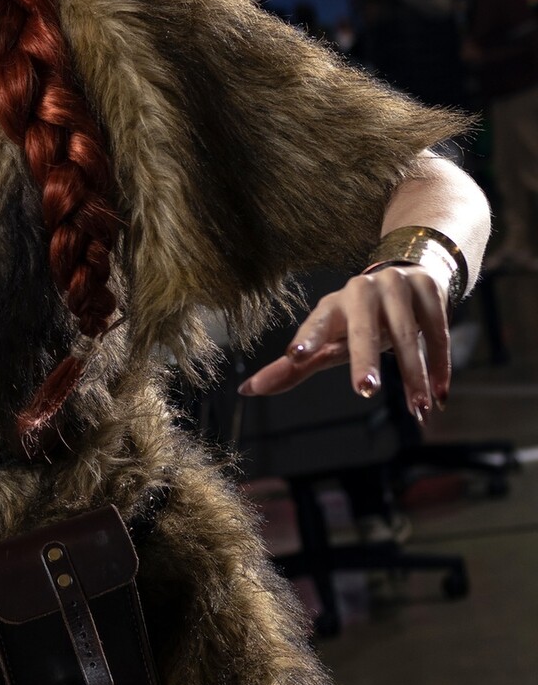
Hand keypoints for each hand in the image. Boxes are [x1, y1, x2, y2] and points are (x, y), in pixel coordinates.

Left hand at [237, 265, 450, 420]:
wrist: (407, 273)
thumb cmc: (359, 321)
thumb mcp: (329, 340)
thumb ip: (294, 368)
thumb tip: (246, 391)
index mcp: (332, 307)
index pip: (316, 324)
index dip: (306, 338)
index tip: (295, 355)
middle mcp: (362, 292)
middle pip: (363, 331)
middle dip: (364, 359)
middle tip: (364, 389)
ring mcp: (397, 286)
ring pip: (407, 336)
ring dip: (414, 376)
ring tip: (419, 411)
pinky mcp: (429, 290)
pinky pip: (437, 332)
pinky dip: (440, 366)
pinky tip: (439, 395)